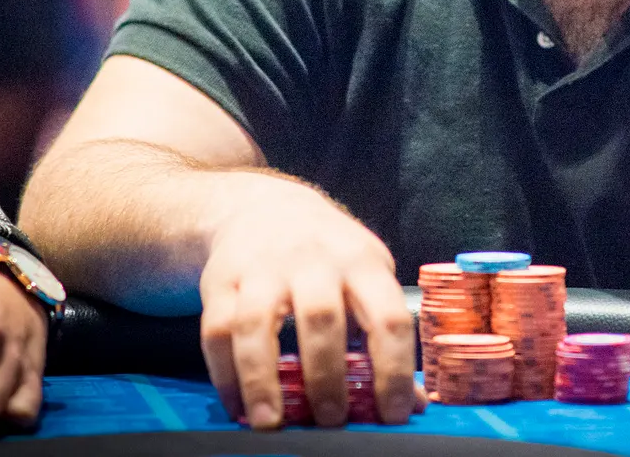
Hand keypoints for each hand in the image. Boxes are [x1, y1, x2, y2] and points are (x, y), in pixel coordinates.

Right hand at [200, 179, 423, 429]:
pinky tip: (238, 405)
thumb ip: (386, 336)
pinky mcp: (220, 281)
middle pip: (320, 318)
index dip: (394, 369)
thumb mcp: (368, 278)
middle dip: (326, 375)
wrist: (264, 207)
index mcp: (362, 263)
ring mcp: (262, 269)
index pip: (389, 317)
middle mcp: (313, 261)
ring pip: (256, 324)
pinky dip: (225, 375)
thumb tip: (413, 403)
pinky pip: (216, 332)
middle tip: (331, 420)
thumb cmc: (329, 255)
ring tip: (271, 422)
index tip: (392, 414)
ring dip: (262, 379)